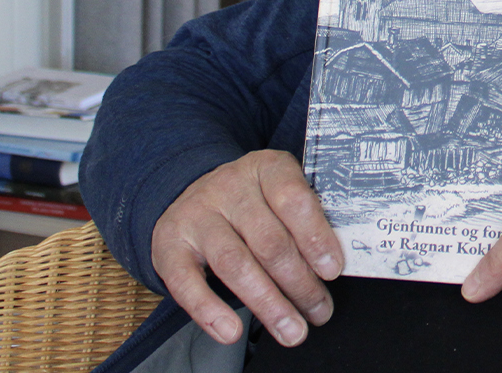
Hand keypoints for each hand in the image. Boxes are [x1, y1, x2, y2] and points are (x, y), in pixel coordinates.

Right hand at [149, 150, 343, 347]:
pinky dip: (210, 311)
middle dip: (299, 283)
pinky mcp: (169, 245)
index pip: (294, 199)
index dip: (315, 237)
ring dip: (268, 304)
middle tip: (319, 311)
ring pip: (235, 264)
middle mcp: (229, 187)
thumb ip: (305, 220)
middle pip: (269, 241)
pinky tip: (232, 332)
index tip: (332, 270)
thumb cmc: (252, 201)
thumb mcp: (280, 194)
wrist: (189, 193)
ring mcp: (196, 215)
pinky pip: (187, 283)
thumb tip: (331, 267)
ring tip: (292, 330)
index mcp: (266, 168)